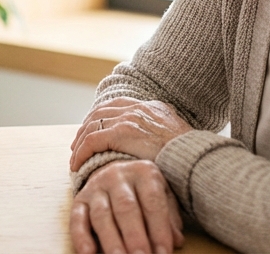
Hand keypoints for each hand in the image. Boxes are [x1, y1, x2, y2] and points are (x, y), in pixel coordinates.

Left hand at [70, 98, 191, 170]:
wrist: (194, 158)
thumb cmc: (190, 157)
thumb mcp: (179, 140)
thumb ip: (164, 138)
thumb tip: (157, 150)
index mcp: (153, 107)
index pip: (118, 105)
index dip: (102, 118)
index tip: (93, 131)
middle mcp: (139, 108)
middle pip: (101, 112)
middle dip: (86, 128)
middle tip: (78, 145)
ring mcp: (129, 118)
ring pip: (92, 126)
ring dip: (80, 142)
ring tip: (75, 158)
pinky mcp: (121, 132)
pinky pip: (91, 141)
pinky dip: (81, 152)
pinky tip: (76, 164)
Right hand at [71, 160, 182, 253]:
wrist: (114, 170)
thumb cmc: (144, 190)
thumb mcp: (162, 195)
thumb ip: (170, 217)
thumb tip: (176, 241)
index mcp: (143, 172)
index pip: (153, 202)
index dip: (159, 230)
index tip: (163, 253)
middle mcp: (117, 176)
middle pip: (126, 208)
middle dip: (134, 237)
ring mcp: (96, 187)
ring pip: (102, 215)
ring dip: (111, 241)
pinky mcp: (79, 199)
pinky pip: (77, 219)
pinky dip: (81, 237)